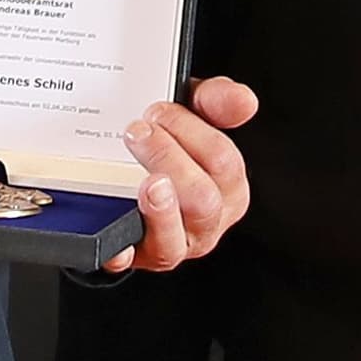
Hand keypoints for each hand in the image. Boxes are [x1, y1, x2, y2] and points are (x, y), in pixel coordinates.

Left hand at [103, 75, 259, 274]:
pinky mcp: (135, 256)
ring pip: (175, 240)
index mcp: (228, 188)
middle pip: (203, 200)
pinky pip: (128, 259)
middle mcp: (206, 222)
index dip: (189, 131)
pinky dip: (120, 252)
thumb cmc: (171, 150)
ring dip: (160, 210)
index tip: (158, 111)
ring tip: (146, 183)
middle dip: (169, 160)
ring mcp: (172, 243)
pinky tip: (115, 240)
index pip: (224, 161)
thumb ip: (215, 101)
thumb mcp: (193, 115)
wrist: (125, 184)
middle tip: (137, 133)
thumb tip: (244, 100)